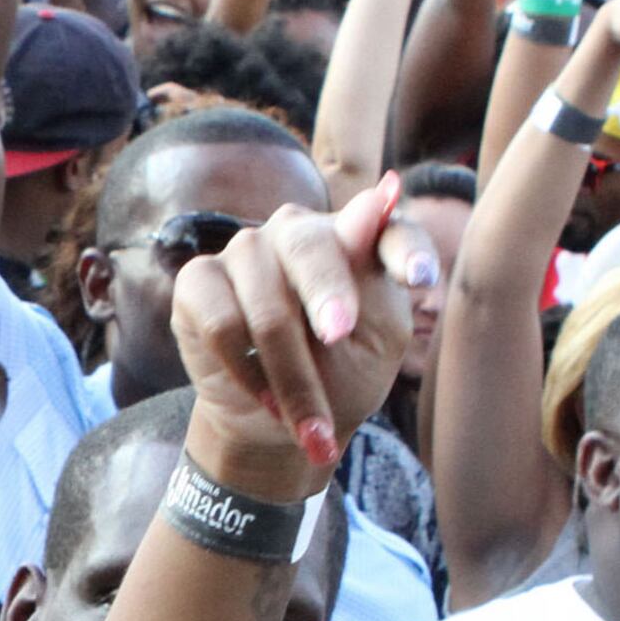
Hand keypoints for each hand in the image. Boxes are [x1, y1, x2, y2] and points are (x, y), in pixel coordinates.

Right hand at [168, 175, 426, 482]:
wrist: (278, 423)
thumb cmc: (339, 378)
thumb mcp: (376, 341)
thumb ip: (375, 278)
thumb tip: (377, 197)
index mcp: (360, 241)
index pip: (389, 229)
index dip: (405, 249)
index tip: (420, 281)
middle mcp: (299, 233)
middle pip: (309, 247)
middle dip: (325, 294)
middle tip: (338, 336)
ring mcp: (246, 251)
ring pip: (265, 301)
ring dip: (289, 370)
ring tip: (306, 420)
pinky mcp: (200, 281)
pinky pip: (222, 321)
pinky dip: (246, 369)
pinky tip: (265, 398)